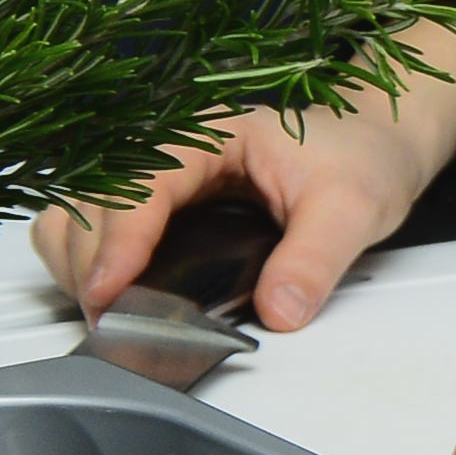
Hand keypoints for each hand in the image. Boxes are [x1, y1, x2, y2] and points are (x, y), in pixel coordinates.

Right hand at [41, 38, 455, 332]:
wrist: (375, 143)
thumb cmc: (361, 158)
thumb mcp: (353, 208)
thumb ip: (316, 258)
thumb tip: (279, 312)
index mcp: (207, 133)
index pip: (137, 185)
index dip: (117, 241)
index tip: (109, 292)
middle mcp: (169, 148)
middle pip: (91, 202)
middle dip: (90, 262)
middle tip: (109, 321)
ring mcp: (158, 174)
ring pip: (81, 214)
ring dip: (80, 263)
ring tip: (110, 312)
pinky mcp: (159, 201)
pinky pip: (99, 228)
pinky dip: (93, 262)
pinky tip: (119, 295)